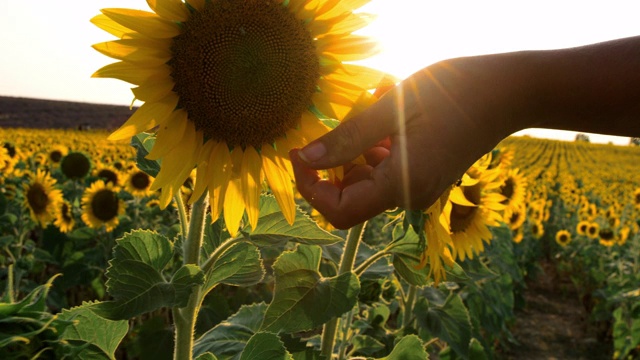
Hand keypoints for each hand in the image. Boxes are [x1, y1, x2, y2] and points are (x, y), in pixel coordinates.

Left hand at [290, 59, 516, 228]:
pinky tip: (391, 114)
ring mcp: (419, 188)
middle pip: (350, 196)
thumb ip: (345, 140)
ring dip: (358, 146)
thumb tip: (305, 161)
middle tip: (347, 115)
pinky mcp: (426, 176)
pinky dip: (376, 146)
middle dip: (335, 160)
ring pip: (366, 179)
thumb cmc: (454, 92)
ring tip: (376, 105)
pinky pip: (385, 170)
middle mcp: (409, 197)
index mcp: (400, 187)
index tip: (298, 152)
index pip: (338, 211)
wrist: (511, 92)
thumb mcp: (390, 110)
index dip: (310, 187)